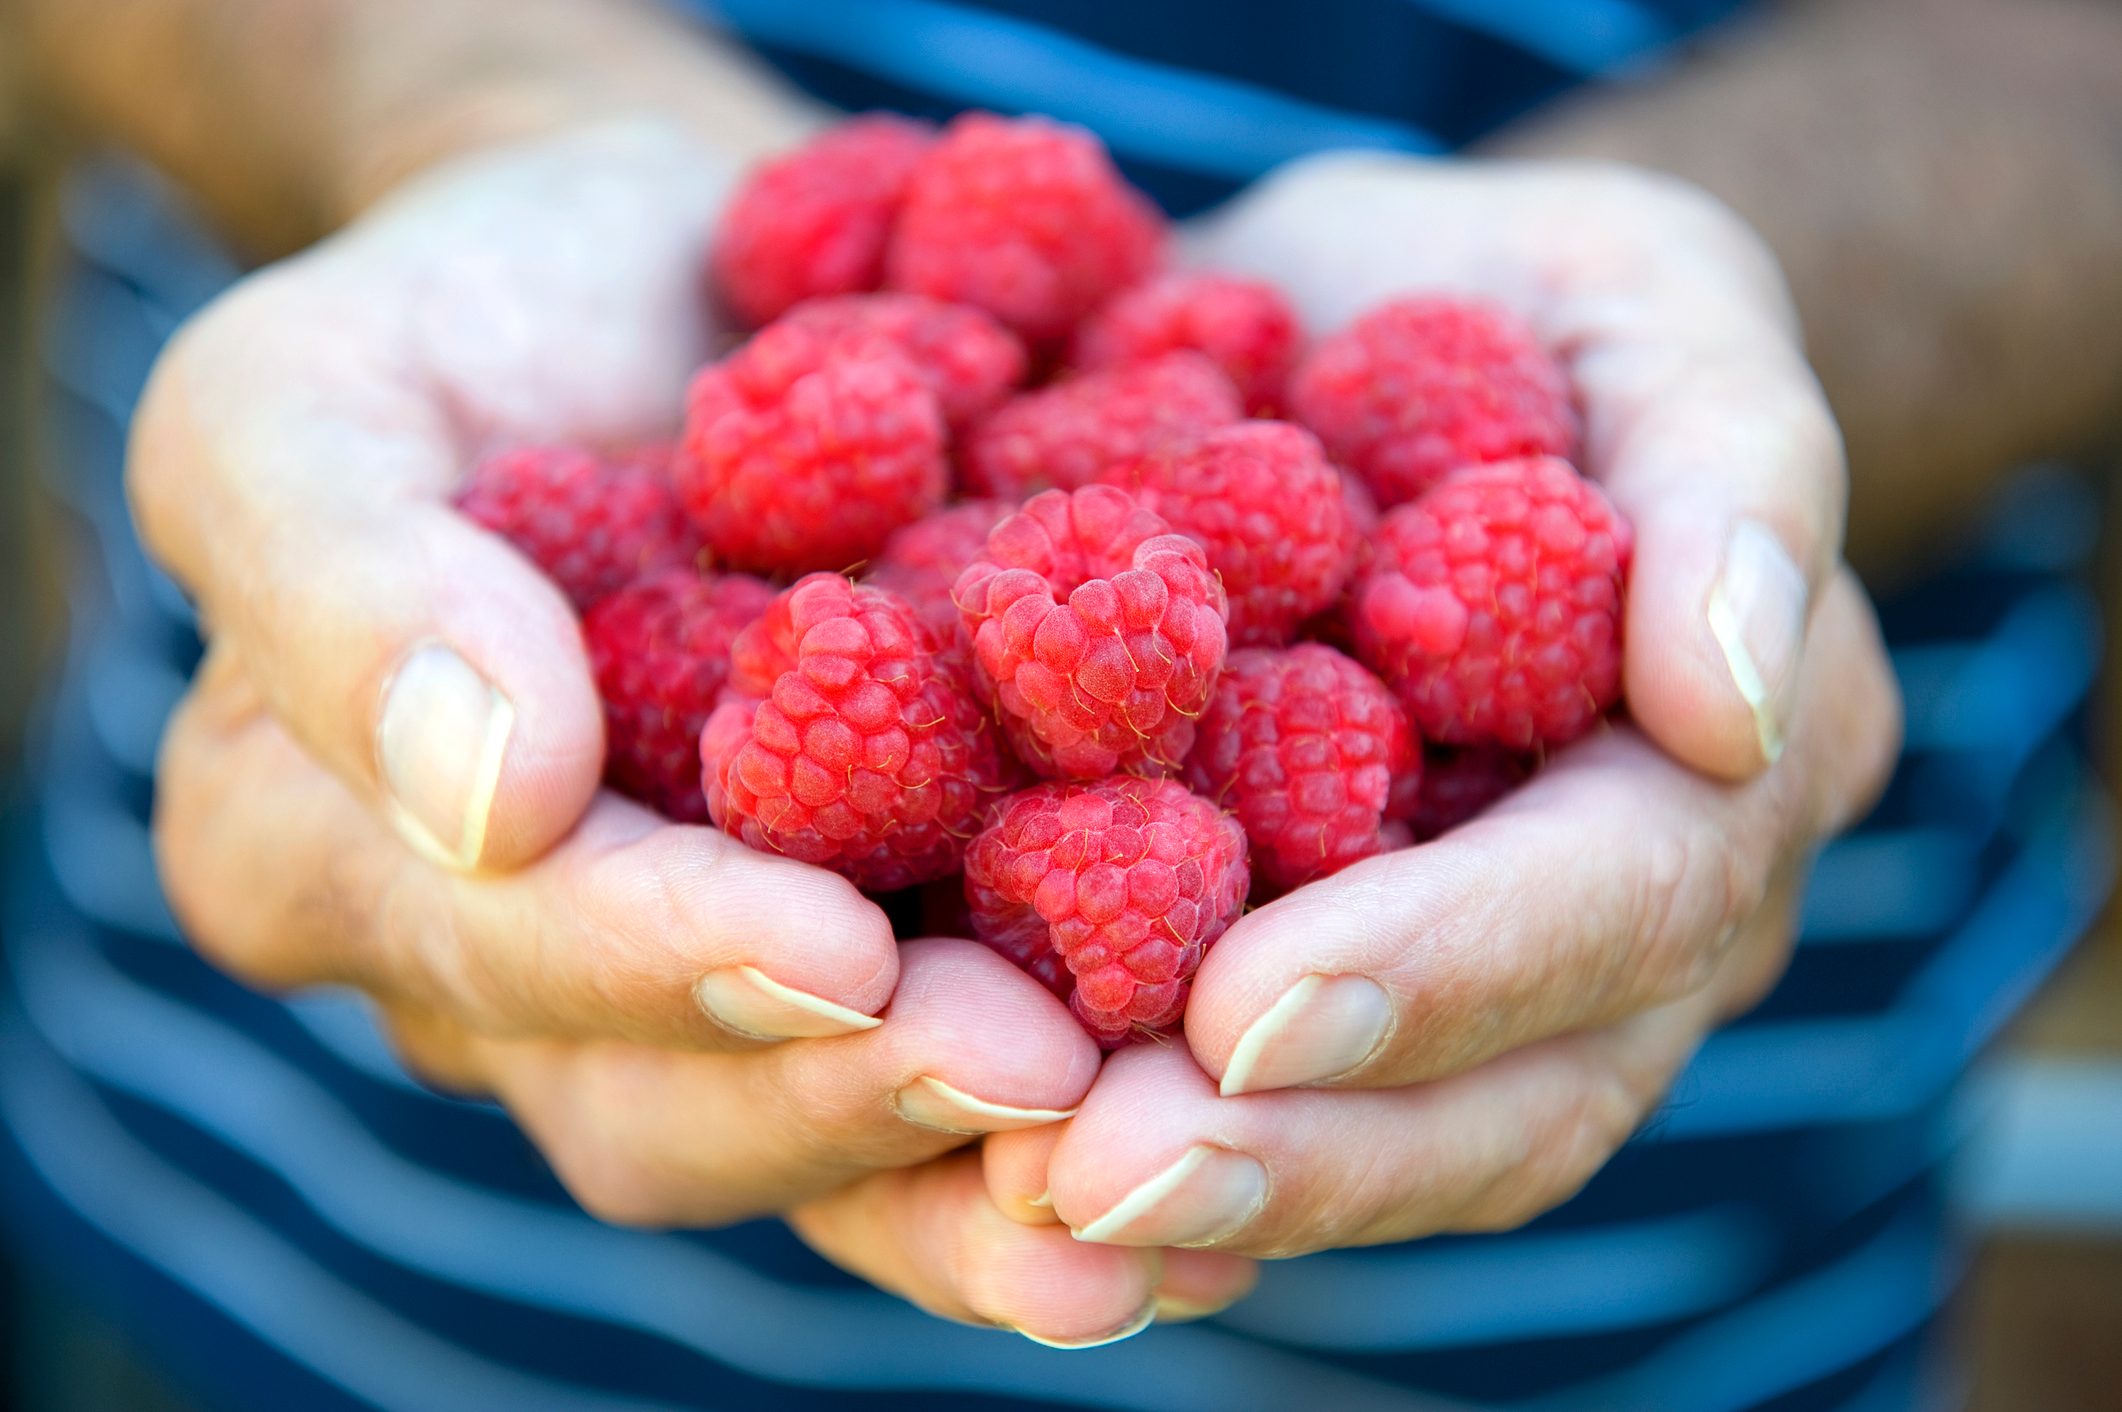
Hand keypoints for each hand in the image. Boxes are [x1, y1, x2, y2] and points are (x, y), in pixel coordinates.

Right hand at [139, 123, 1252, 1340]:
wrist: (667, 279)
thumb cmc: (465, 308)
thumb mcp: (307, 386)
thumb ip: (341, 577)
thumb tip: (490, 798)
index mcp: (334, 859)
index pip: (498, 950)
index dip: (660, 965)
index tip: (834, 950)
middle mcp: (517, 970)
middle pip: (670, 1103)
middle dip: (859, 1097)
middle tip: (1043, 1077)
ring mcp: (700, 972)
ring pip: (824, 1123)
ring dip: (986, 1161)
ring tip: (1155, 1168)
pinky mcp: (868, 931)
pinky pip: (950, 1051)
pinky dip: (1078, 1094)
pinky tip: (1221, 1123)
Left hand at [985, 154, 1901, 1254]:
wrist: (1366, 335)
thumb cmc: (1521, 296)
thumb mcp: (1645, 297)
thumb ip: (1734, 471)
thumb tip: (1729, 707)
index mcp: (1716, 767)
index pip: (1618, 898)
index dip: (1447, 965)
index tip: (1243, 1011)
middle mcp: (1611, 921)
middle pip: (1504, 1098)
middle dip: (1306, 1152)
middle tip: (1099, 1179)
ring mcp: (1469, 971)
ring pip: (1381, 1143)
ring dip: (1207, 1195)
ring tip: (1023, 1204)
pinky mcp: (1311, 963)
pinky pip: (1256, 1100)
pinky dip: (1138, 1143)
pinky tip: (984, 1185)